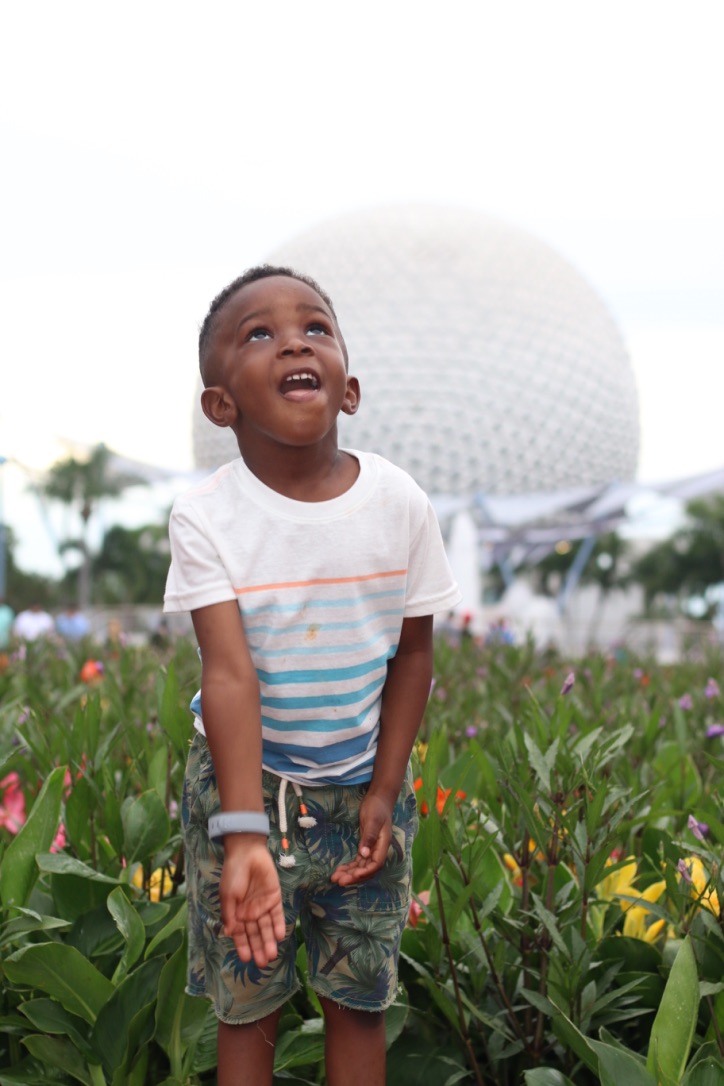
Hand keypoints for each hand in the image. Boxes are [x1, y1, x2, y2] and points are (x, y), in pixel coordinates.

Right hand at [220, 836, 285, 967]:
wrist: (247, 853)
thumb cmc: (233, 874)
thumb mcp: (228, 895)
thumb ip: (230, 914)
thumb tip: (229, 933)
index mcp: (236, 913)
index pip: (241, 935)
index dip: (243, 947)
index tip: (246, 960)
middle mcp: (250, 913)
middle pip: (255, 934)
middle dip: (259, 948)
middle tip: (262, 964)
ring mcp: (263, 906)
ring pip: (267, 927)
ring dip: (269, 941)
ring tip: (271, 956)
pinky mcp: (274, 898)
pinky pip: (277, 914)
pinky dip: (278, 925)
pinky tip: (280, 936)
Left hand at [331, 791, 392, 885]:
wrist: (378, 798)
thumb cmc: (377, 807)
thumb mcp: (373, 820)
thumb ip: (369, 837)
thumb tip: (364, 854)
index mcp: (383, 845)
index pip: (376, 864)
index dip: (365, 872)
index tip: (353, 876)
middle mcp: (378, 850)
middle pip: (367, 869)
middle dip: (354, 876)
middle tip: (339, 881)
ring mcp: (371, 848)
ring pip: (361, 866)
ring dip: (350, 873)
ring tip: (335, 878)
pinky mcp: (365, 845)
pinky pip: (358, 860)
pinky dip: (350, 866)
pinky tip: (340, 870)